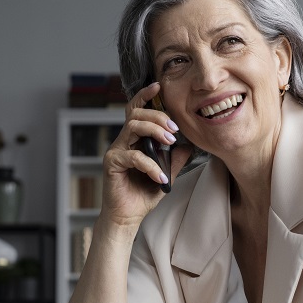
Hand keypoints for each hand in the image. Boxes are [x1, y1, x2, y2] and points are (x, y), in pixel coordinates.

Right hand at [100, 82, 192, 228]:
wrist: (128, 215)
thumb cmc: (143, 193)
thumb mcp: (166, 173)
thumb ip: (175, 158)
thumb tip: (190, 145)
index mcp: (135, 139)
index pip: (137, 110)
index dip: (145, 96)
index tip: (159, 86)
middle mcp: (123, 141)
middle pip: (136, 114)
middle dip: (158, 117)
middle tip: (175, 130)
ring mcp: (116, 150)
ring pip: (132, 127)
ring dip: (154, 131)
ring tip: (170, 142)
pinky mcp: (112, 163)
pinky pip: (133, 156)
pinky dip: (150, 166)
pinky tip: (162, 178)